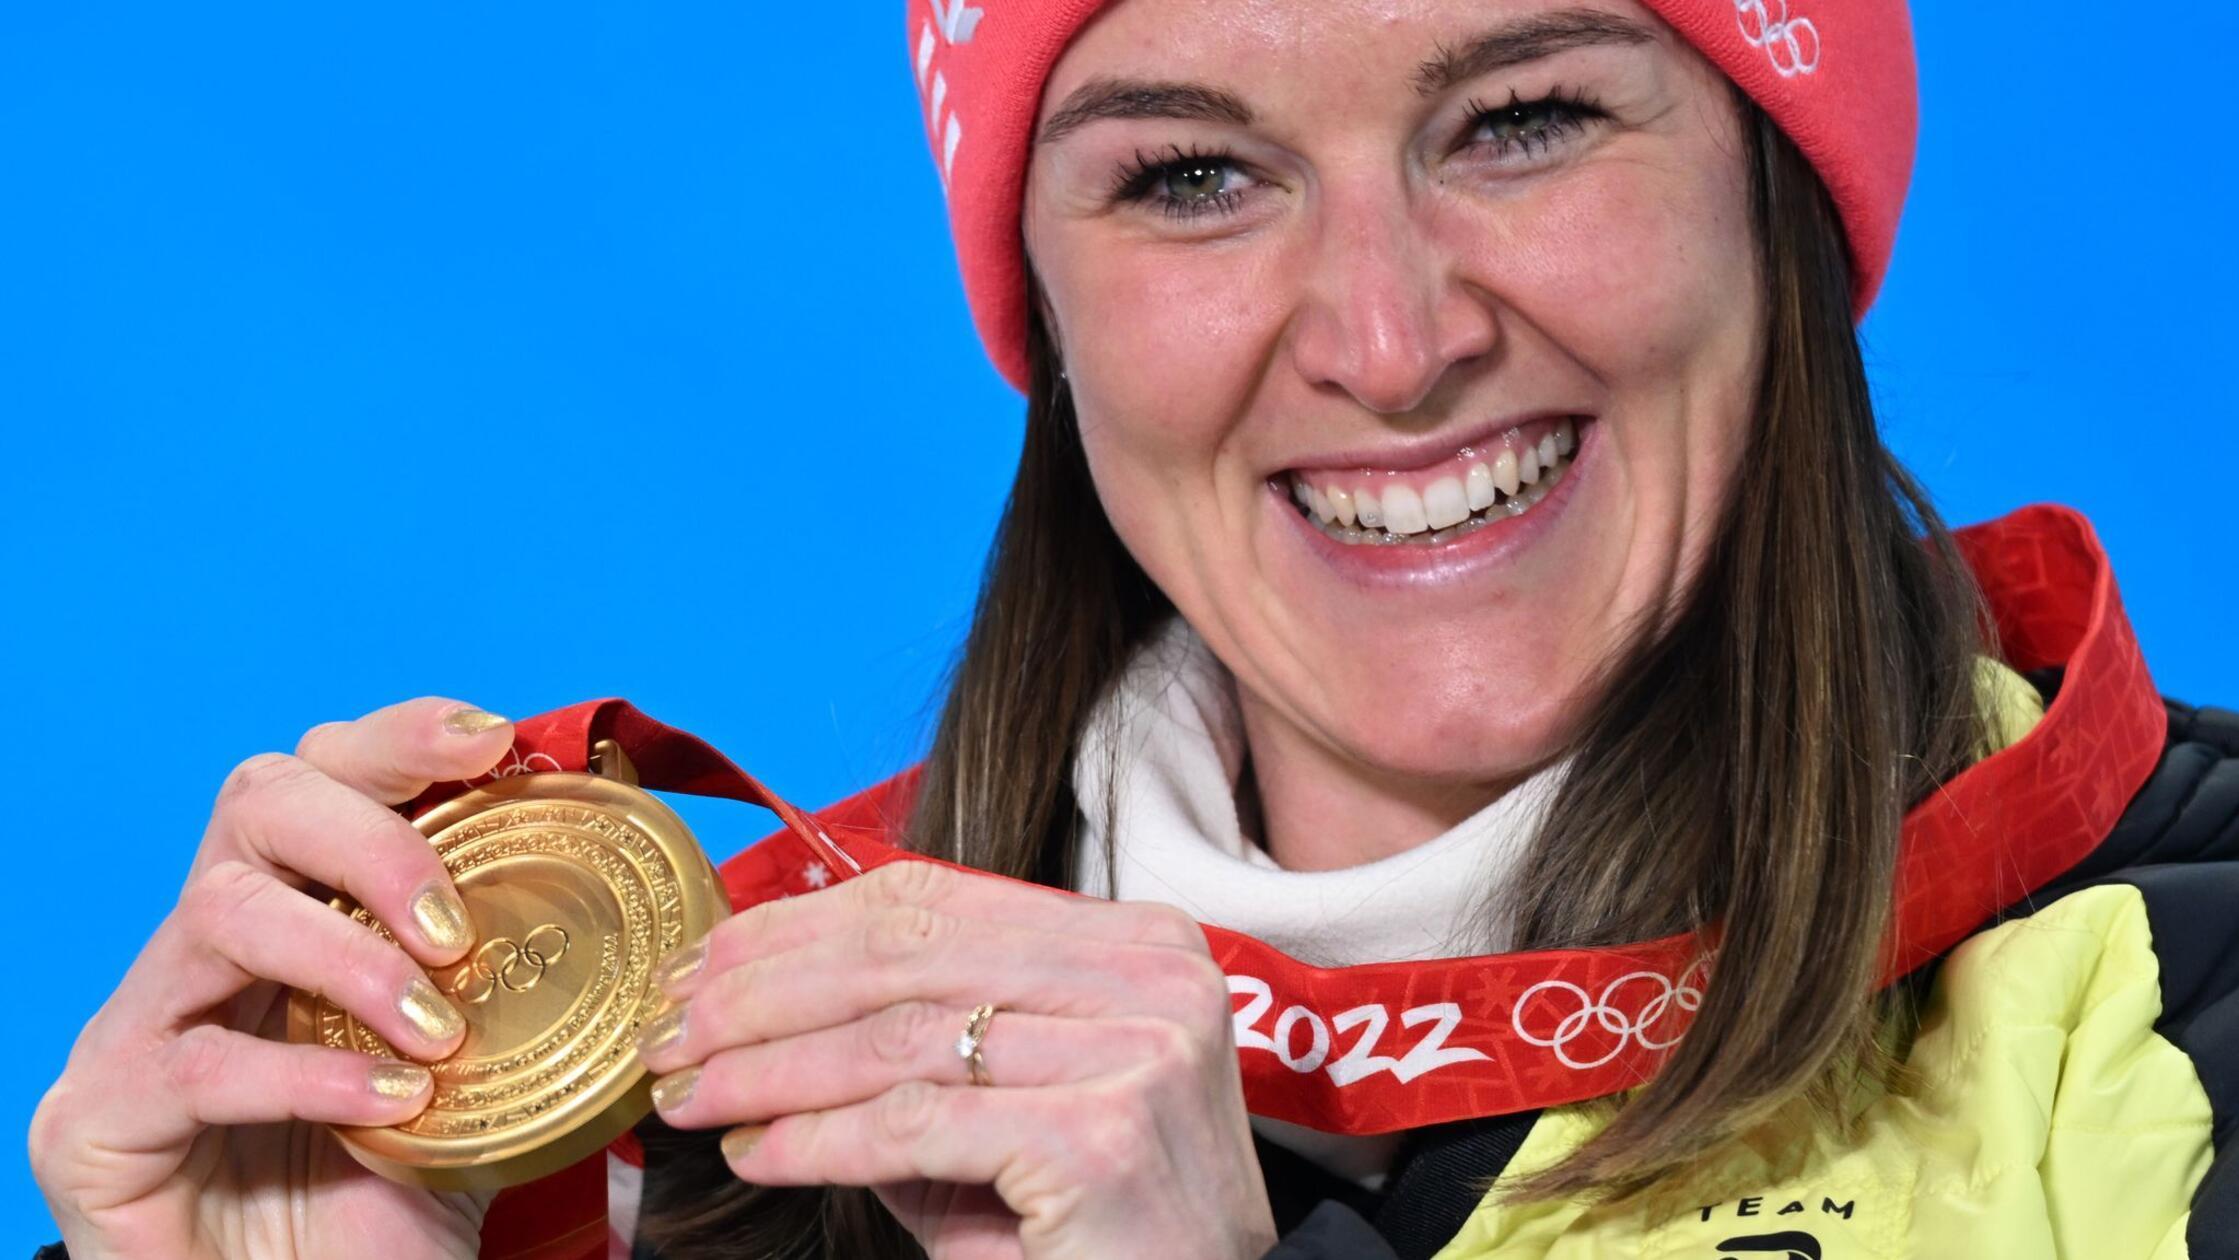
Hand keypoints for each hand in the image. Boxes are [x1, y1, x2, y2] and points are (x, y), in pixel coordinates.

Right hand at [31, 697, 517, 1259]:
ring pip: (220, 907)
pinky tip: (392, 1102)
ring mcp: (141, 1024)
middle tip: (457, 926)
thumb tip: (650, 933)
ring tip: (438, 1029)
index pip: (324, 775)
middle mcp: (207, 948)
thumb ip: (525, 1001)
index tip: (491, 740)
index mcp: (294, 914)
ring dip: (351, 956)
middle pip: (260, 798)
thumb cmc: (388, 1207)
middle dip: (373, 836)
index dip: (398, 739)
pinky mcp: (97, 1118)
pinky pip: (196, 1061)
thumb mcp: (479, 1083)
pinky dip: (309, 1073)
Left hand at [637, 861, 1278, 1259]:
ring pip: (901, 1035)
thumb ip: (920, 1042)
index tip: (708, 958)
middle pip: (907, 953)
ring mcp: (1136, 1051)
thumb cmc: (1093, 1230)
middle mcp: (1151, 979)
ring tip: (690, 1097)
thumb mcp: (1009, 1108)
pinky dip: (816, 1140)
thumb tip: (752, 1003)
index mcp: (1136, 945)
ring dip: (768, 1067)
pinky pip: (915, 1122)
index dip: (805, 922)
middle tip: (670, 1028)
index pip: (937, 899)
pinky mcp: (1102, 1134)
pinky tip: (755, 1155)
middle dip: (764, 988)